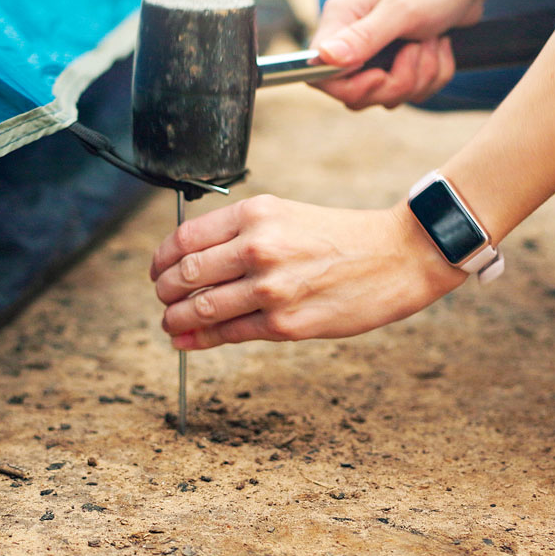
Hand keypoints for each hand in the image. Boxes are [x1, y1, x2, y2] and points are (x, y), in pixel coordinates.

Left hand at [149, 194, 465, 349]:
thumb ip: (240, 233)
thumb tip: (193, 259)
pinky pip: (228, 334)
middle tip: (163, 298)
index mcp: (255, 214)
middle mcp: (258, 247)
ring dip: (175, 319)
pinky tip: (185, 341)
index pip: (185, 238)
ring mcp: (270, 288)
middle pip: (185, 274)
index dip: (161, 259)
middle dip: (164, 291)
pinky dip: (198, 340)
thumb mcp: (285, 214)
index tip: (157, 270)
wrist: (397, 255)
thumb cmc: (340, 236)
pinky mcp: (285, 323)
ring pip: (200, 308)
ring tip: (170, 322)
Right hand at [310, 0, 543, 110]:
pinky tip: (440, 45)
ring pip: (388, 95)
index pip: (320, 75)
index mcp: (340, 21)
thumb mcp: (401, 9)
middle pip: (358, 94)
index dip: (350, 87)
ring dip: (420, 75)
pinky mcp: (399, 62)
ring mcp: (377, 53)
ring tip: (432, 40)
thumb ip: (362, 38)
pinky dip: (433, 74)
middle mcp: (352, 40)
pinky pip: (411, 91)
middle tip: (416, 50)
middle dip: (396, 81)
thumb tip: (324, 57)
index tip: (380, 76)